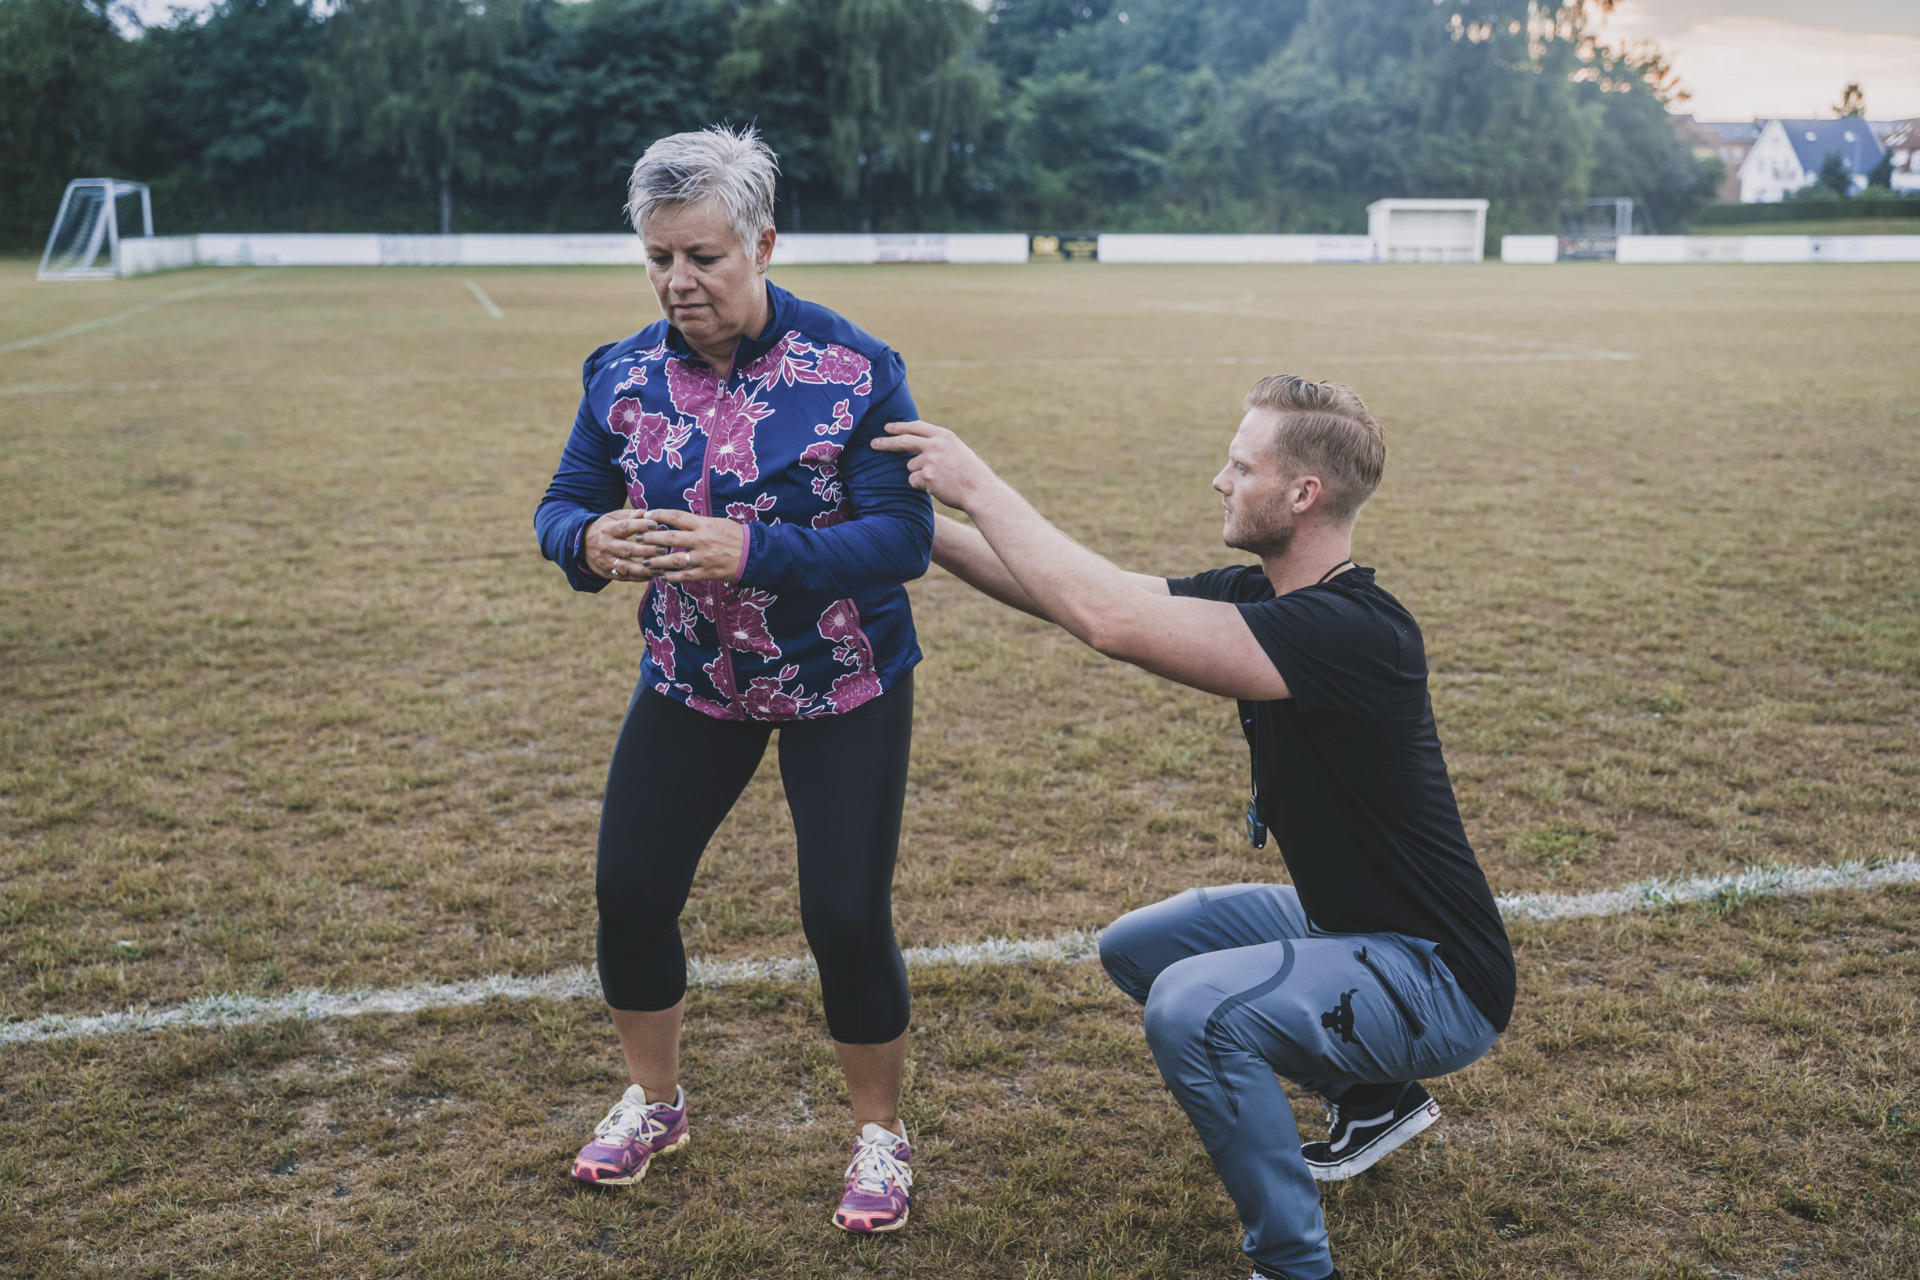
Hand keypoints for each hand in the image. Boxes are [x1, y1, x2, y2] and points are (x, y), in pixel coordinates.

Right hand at [584, 509, 665, 582]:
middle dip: (647, 550)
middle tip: (664, 549)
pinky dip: (640, 578)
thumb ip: (629, 515)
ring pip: (626, 566)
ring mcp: (606, 561)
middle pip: (627, 549)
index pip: (624, 527)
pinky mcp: (608, 573)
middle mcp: (606, 546)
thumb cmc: (604, 528)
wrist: (582, 546)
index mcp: (608, 529)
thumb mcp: (612, 518)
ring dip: (645, 569)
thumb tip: (647, 513)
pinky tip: (654, 575)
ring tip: (661, 568)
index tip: (655, 525)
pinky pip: (625, 577)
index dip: (640, 526)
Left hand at [636, 509, 747, 582]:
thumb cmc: (735, 535)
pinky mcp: (708, 572)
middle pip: (670, 538)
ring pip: (675, 560)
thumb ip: (698, 523)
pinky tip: (663, 577)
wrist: (754, 554)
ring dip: (657, 562)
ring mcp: (704, 557)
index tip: (646, 516)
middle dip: (651, 539)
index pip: (676, 517)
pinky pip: (686, 576)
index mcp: (704, 524)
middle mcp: (702, 540)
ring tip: (645, 562)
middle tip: (637, 538)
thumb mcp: (717, 522)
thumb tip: (677, 521)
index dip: (659, 515)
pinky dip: (673, 577)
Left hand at [870, 420, 995, 509]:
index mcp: (944, 436)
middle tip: (873, 444)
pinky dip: (920, 486)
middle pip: (903, 441)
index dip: (899, 426)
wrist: (979, 490)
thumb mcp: (956, 449)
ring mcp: (930, 460)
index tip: (887, 427)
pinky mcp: (927, 477)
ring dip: (918, 473)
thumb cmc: (970, 473)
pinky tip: (937, 487)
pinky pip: (913, 481)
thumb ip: (938, 444)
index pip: (916, 427)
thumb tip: (916, 442)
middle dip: (886, 442)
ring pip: (910, 466)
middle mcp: (935, 445)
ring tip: (938, 479)